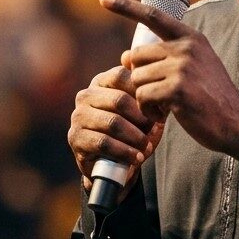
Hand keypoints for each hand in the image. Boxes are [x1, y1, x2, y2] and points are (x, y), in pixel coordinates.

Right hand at [68, 65, 165, 198]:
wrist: (112, 162)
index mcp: (102, 81)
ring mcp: (78, 116)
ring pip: (112, 123)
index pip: (121, 75)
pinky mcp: (75, 138)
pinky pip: (103, 143)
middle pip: (118, 100)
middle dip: (141, 117)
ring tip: (147, 146)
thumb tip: (163, 97)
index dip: (142, 91)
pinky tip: (136, 158)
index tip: (158, 108)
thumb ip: (152, 100)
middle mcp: (86, 95)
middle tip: (155, 129)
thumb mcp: (144, 113)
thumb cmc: (132, 130)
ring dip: (135, 137)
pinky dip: (124, 152)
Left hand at [100, 0, 238, 161]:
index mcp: (190, 37)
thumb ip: (164, 57)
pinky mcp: (177, 89)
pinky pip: (143, 96)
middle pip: (136, 56)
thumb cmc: (210, 98)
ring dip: (144, 98)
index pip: (153, 15)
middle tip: (157, 94)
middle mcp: (186, 47)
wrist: (236, 123)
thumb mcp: (194, 67)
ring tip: (165, 106)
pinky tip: (165, 115)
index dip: (126, 7)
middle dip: (139, 78)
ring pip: (137, 79)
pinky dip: (148, 111)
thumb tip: (125, 55)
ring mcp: (182, 67)